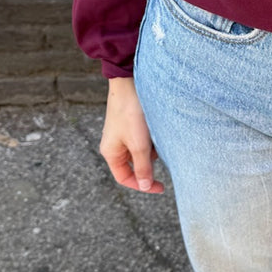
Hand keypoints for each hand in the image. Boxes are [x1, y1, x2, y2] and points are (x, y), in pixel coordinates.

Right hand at [100, 77, 164, 193]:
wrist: (130, 84)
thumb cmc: (131, 114)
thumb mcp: (139, 145)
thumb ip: (143, 168)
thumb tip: (145, 186)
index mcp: (111, 153)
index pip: (125, 178)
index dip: (142, 186)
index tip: (161, 187)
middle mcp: (114, 145)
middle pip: (134, 165)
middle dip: (149, 162)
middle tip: (159, 152)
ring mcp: (122, 135)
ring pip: (141, 151)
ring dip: (152, 148)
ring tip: (155, 134)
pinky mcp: (130, 125)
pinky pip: (143, 139)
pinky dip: (151, 138)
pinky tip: (155, 127)